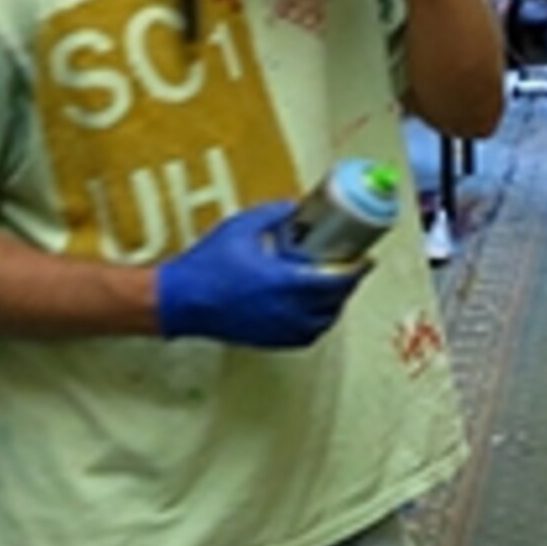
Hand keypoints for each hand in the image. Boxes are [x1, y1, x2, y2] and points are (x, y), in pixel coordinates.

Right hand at [154, 203, 362, 348]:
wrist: (180, 300)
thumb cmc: (206, 266)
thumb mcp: (241, 227)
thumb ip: (273, 214)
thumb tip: (296, 206)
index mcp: (286, 282)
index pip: (336, 280)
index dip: (357, 271)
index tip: (366, 261)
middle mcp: (288, 309)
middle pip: (335, 302)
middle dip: (348, 285)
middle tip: (351, 270)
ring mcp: (279, 328)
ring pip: (323, 322)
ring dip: (334, 306)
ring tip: (333, 289)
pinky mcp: (269, 339)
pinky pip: (305, 335)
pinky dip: (316, 323)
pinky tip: (312, 310)